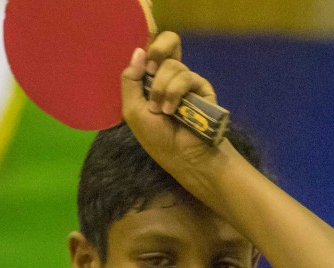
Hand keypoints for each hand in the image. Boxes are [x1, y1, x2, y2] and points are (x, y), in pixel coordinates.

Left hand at [120, 32, 223, 173]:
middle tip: (152, 79)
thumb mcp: (132, 108)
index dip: (153, 46)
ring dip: (163, 88)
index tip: (147, 63)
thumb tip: (139, 50)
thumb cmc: (156, 137)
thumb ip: (130, 79)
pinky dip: (176, 92)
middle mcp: (172, 76)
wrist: (181, 155)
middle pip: (167, 46)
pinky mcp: (203, 90)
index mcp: (154, 78)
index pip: (156, 48)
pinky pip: (189, 78)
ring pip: (174, 65)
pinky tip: (174, 111)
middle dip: (157, 62)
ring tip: (163, 111)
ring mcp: (188, 83)